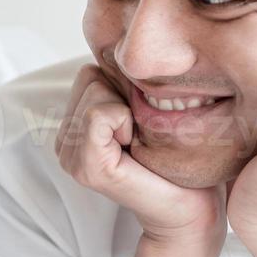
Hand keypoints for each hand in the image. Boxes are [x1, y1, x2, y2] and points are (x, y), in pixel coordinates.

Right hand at [56, 65, 224, 247]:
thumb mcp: (144, 111)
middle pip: (90, 77)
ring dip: (128, 111)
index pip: (89, 72)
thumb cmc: (178, 160)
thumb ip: (122, 86)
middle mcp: (64, 142)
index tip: (142, 120)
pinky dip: (124, 122)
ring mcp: (70, 156)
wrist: (192, 209)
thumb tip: (123, 46)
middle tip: (143, 134)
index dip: (123, 87)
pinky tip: (136, 148)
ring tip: (141, 143)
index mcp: (74, 127)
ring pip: (95, 92)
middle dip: (124, 96)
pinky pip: (99, 114)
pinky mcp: (87, 168)